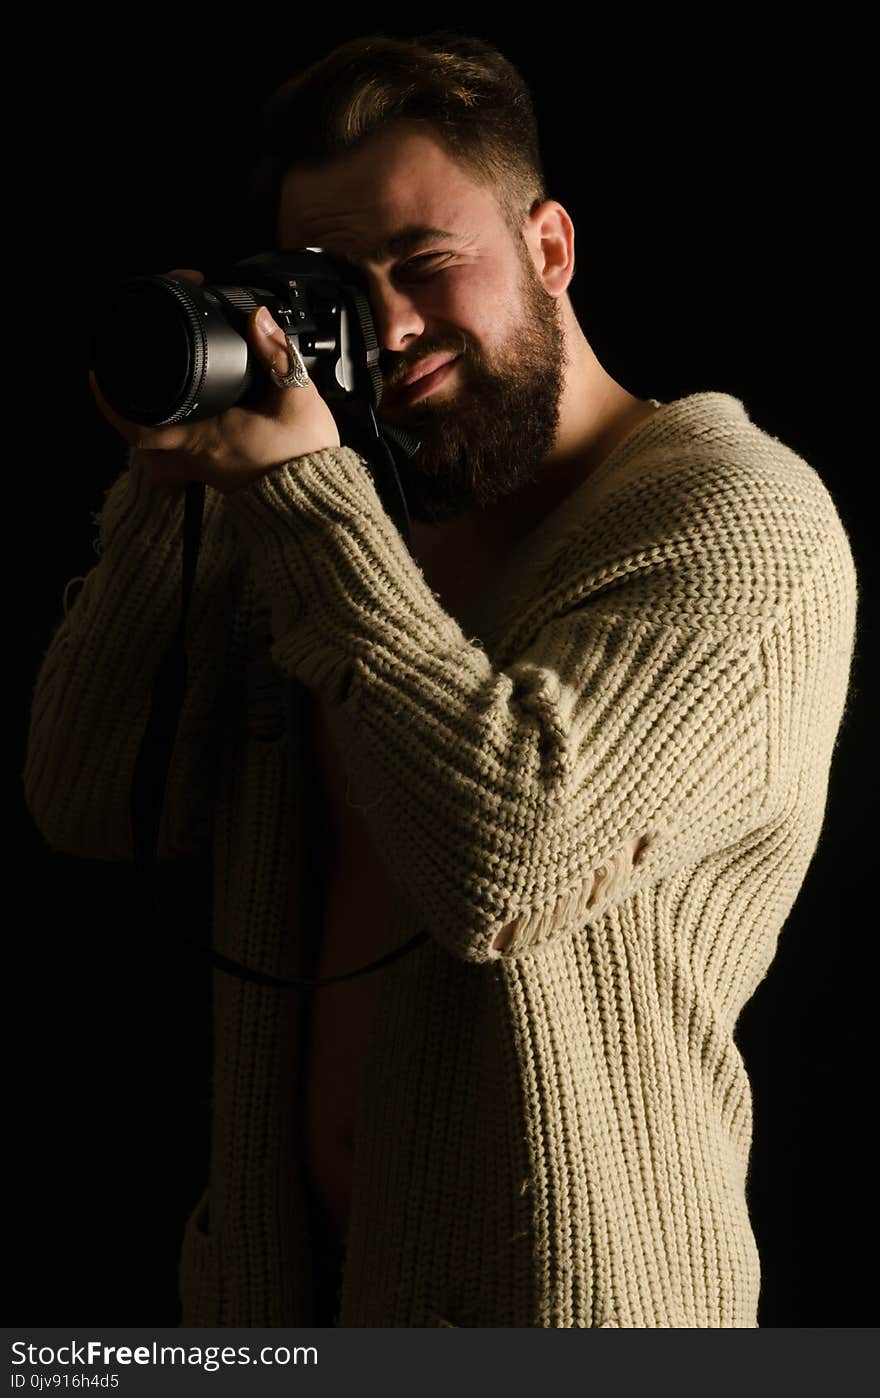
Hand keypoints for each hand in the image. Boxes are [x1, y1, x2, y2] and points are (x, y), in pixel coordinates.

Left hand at [88, 268, 340, 493]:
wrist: (321, 502)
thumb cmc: (307, 457)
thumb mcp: (297, 396)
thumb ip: (276, 353)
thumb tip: (258, 318)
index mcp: (206, 436)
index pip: (141, 423)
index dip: (113, 400)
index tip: (98, 375)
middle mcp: (198, 458)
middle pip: (140, 441)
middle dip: (123, 412)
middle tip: (116, 383)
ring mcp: (207, 472)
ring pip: (157, 458)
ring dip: (146, 433)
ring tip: (145, 405)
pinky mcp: (220, 479)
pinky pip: (182, 465)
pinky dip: (172, 449)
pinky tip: (187, 426)